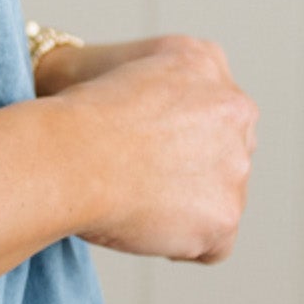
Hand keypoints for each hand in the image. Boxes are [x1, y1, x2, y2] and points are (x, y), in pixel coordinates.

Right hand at [50, 34, 258, 263]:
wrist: (66, 154)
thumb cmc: (71, 113)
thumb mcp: (114, 64)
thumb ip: (151, 81)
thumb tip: (152, 117)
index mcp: (203, 60)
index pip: (207, 104)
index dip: (173, 131)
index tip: (141, 143)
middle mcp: (234, 107)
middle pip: (225, 149)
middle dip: (190, 166)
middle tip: (138, 174)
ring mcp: (236, 163)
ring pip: (221, 196)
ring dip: (184, 205)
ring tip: (132, 197)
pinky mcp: (225, 214)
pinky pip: (214, 244)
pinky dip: (182, 244)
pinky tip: (142, 224)